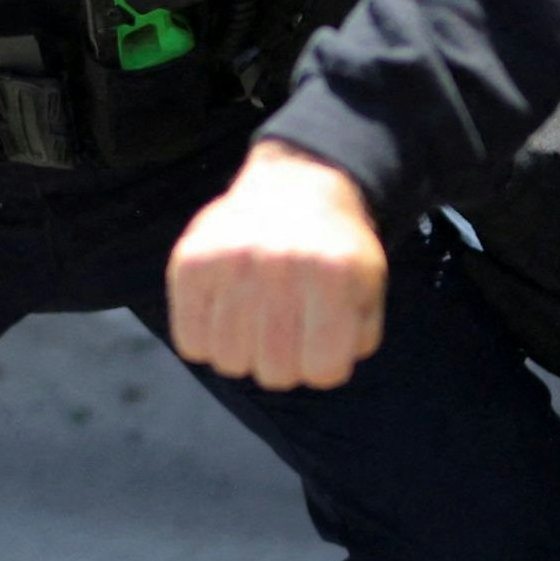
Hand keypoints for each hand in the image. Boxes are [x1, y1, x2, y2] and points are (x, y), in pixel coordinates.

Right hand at [167, 141, 388, 389]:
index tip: (321, 341)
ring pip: (230, 362)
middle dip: (285, 362)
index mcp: (335, 273)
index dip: (324, 365)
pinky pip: (191, 343)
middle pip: (275, 373)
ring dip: (244, 352)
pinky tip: (224, 315)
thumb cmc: (333, 253)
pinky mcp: (192, 261)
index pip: (324, 371)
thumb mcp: (368, 288)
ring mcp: (233, 260)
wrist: (296, 187)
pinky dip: (206, 341)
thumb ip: (357, 337)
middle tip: (286, 329)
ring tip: (255, 320)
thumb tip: (321, 369)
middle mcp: (283, 263)